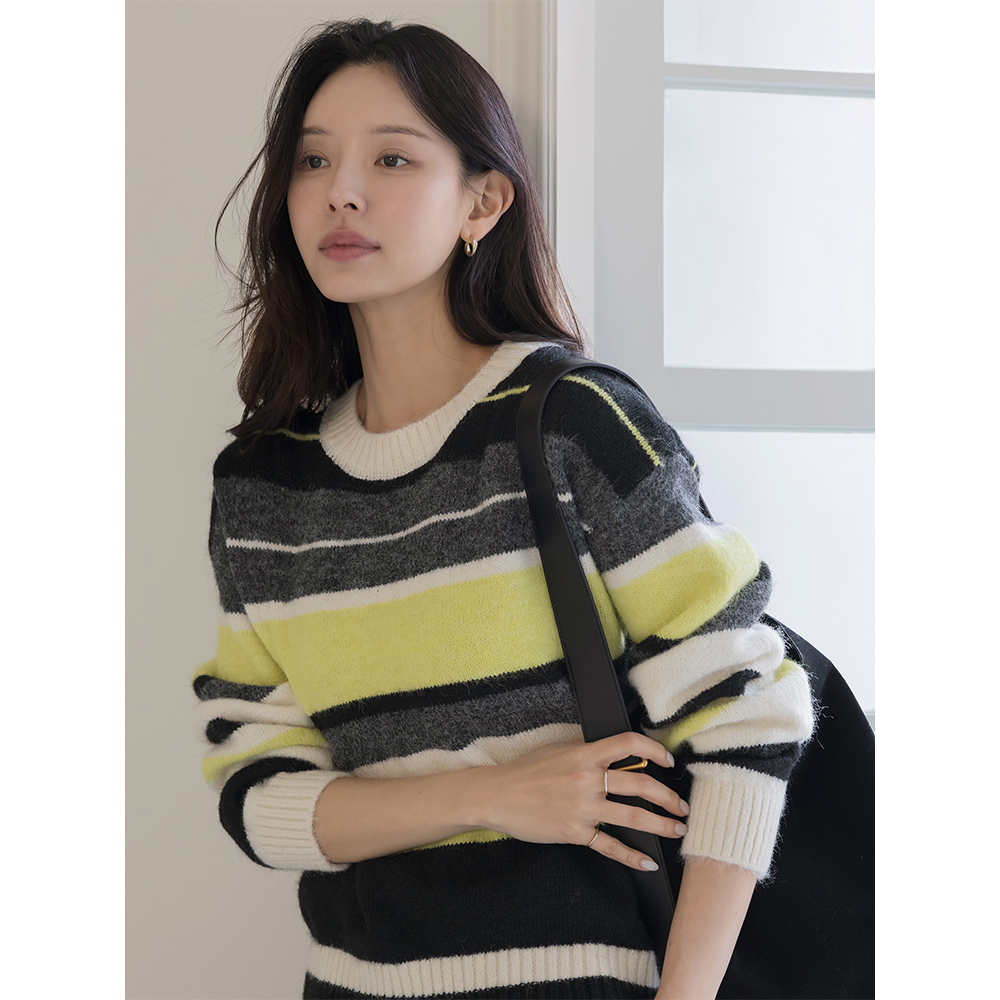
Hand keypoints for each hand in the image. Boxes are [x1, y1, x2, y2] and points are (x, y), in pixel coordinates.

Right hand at [479, 732, 689, 870]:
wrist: (497, 795)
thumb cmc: (526, 771)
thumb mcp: (558, 750)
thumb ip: (586, 751)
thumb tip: (612, 752)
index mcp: (584, 754)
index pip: (628, 744)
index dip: (654, 750)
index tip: (669, 761)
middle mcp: (587, 779)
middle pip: (640, 785)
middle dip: (668, 797)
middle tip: (682, 805)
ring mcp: (582, 808)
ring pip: (632, 817)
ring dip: (661, 825)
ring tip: (677, 830)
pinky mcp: (574, 832)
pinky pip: (609, 845)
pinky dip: (630, 855)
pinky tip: (646, 860)